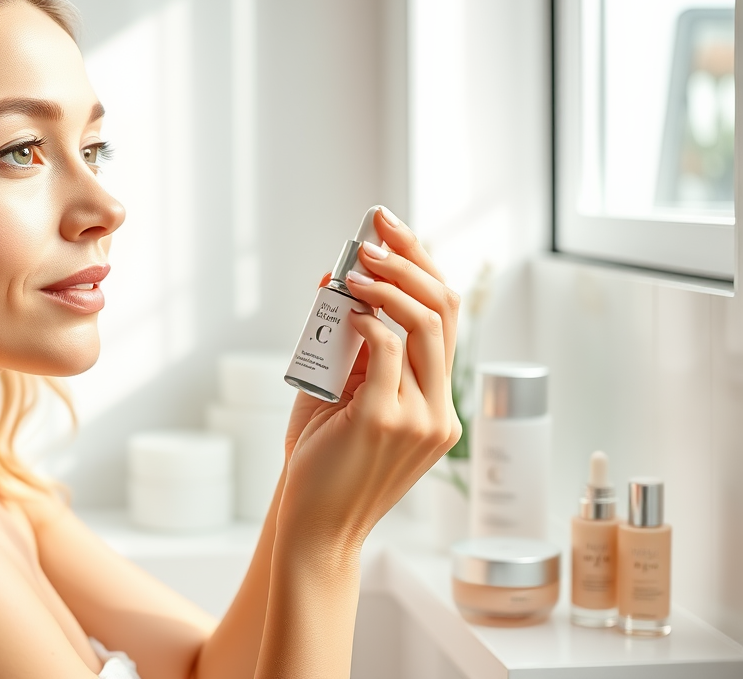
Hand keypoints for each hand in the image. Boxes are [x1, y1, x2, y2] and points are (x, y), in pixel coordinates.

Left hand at [278, 208, 461, 548]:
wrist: (315, 530)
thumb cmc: (323, 466)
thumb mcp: (342, 401)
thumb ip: (349, 352)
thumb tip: (336, 287)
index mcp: (435, 404)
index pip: (446, 322)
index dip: (425, 269)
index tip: (397, 232)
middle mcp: (438, 410)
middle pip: (445, 312)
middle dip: (412, 259)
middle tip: (376, 231)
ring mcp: (418, 417)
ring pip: (425, 325)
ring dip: (389, 283)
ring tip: (355, 263)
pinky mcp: (384, 421)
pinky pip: (387, 351)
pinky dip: (369, 319)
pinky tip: (348, 305)